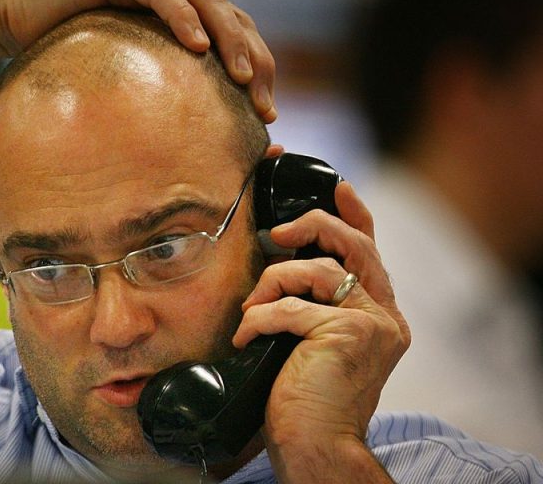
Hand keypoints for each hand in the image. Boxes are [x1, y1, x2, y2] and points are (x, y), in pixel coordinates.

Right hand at [0, 0, 276, 121]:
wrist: (14, 16)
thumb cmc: (63, 50)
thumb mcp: (119, 78)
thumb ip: (148, 98)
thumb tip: (168, 154)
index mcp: (181, 15)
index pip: (236, 36)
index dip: (260, 70)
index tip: (266, 116)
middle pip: (233, 19)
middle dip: (257, 62)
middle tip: (264, 106)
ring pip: (206, 2)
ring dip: (230, 40)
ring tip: (244, 76)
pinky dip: (181, 17)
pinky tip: (197, 46)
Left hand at [235, 182, 409, 480]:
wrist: (317, 448)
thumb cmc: (305, 402)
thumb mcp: (312, 344)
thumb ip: (314, 307)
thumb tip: (282, 264)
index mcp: (382, 318)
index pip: (371, 252)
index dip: (354, 214)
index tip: (338, 186)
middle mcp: (386, 318)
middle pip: (356, 245)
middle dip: (314, 226)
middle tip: (276, 232)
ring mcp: (371, 325)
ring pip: (317, 271)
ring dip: (271, 285)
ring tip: (252, 313)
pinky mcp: (346, 333)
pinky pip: (290, 306)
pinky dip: (260, 318)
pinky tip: (248, 337)